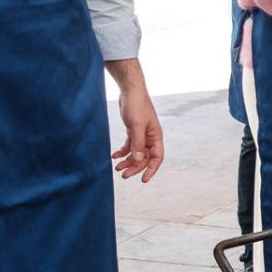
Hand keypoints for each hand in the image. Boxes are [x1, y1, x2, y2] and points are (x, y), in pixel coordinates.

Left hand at [107, 60, 163, 180]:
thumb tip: (139, 160)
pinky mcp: (133, 131)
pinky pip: (129, 146)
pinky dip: (122, 152)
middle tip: (123, 175)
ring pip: (136, 153)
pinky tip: (114, 155)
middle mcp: (150, 137)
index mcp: (156, 136)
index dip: (151, 170)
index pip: (157, 158)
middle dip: (135, 167)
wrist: (130, 91)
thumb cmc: (137, 105)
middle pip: (145, 158)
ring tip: (117, 167)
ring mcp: (142, 135)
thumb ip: (138, 143)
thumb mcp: (137, 126)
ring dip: (128, 161)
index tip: (143, 180)